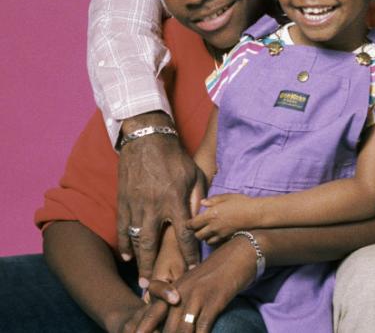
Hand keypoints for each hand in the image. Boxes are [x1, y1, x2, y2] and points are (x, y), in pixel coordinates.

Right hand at [117, 111, 202, 287]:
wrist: (146, 140)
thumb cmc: (174, 157)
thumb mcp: (193, 174)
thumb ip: (197, 197)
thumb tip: (201, 216)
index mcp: (174, 200)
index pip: (184, 233)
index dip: (189, 253)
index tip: (191, 268)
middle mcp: (154, 206)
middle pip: (154, 244)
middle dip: (155, 266)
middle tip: (156, 284)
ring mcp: (135, 205)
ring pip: (136, 239)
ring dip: (138, 261)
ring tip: (141, 277)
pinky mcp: (123, 201)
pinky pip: (122, 227)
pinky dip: (124, 243)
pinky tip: (127, 256)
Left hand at [132, 234, 256, 332]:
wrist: (240, 253)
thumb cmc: (218, 270)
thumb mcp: (194, 281)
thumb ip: (181, 297)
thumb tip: (173, 316)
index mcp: (174, 288)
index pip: (152, 313)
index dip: (143, 329)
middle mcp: (182, 292)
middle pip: (166, 326)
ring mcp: (198, 296)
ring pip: (182, 329)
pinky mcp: (215, 299)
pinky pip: (203, 325)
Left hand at [189, 193, 260, 243]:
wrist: (256, 213)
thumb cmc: (242, 202)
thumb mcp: (227, 197)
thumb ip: (213, 200)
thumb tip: (202, 202)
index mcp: (210, 215)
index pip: (192, 224)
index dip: (189, 224)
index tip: (190, 222)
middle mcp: (213, 226)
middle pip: (197, 235)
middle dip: (196, 232)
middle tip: (200, 227)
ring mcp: (220, 234)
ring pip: (206, 241)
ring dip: (205, 237)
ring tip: (209, 231)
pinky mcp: (227, 238)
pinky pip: (216, 242)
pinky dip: (214, 240)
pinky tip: (218, 234)